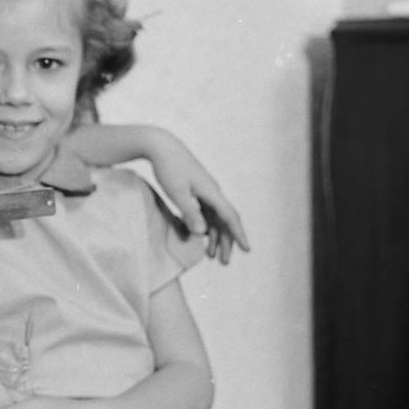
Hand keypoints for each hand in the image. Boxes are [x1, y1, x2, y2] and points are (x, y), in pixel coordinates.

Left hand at [146, 131, 249, 263]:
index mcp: (211, 192)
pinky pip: (206, 213)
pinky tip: (200, 238)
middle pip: (224, 220)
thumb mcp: (176, 192)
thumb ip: (189, 212)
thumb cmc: (168, 167)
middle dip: (226, 242)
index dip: (238, 234)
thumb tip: (202, 233)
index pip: (230, 216)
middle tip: (224, 262)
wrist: (161, 146)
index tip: (247, 250)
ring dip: (214, 237)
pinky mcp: (196, 190)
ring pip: (215, 218)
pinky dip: (205, 227)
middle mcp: (212, 192)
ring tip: (211, 256)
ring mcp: (205, 191)